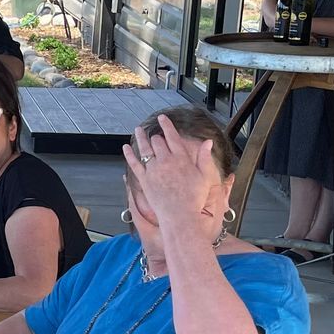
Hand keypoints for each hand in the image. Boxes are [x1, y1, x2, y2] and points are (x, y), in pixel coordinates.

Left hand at [124, 120, 220, 235]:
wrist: (181, 215)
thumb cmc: (195, 198)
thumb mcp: (206, 176)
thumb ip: (204, 158)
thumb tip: (208, 142)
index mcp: (181, 158)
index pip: (172, 136)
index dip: (166, 125)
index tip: (162, 118)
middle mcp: (166, 161)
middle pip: (158, 142)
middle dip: (156, 136)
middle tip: (154, 135)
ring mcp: (153, 170)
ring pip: (145, 149)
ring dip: (141, 137)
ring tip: (138, 129)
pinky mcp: (144, 180)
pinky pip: (134, 163)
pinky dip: (129, 154)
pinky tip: (125, 147)